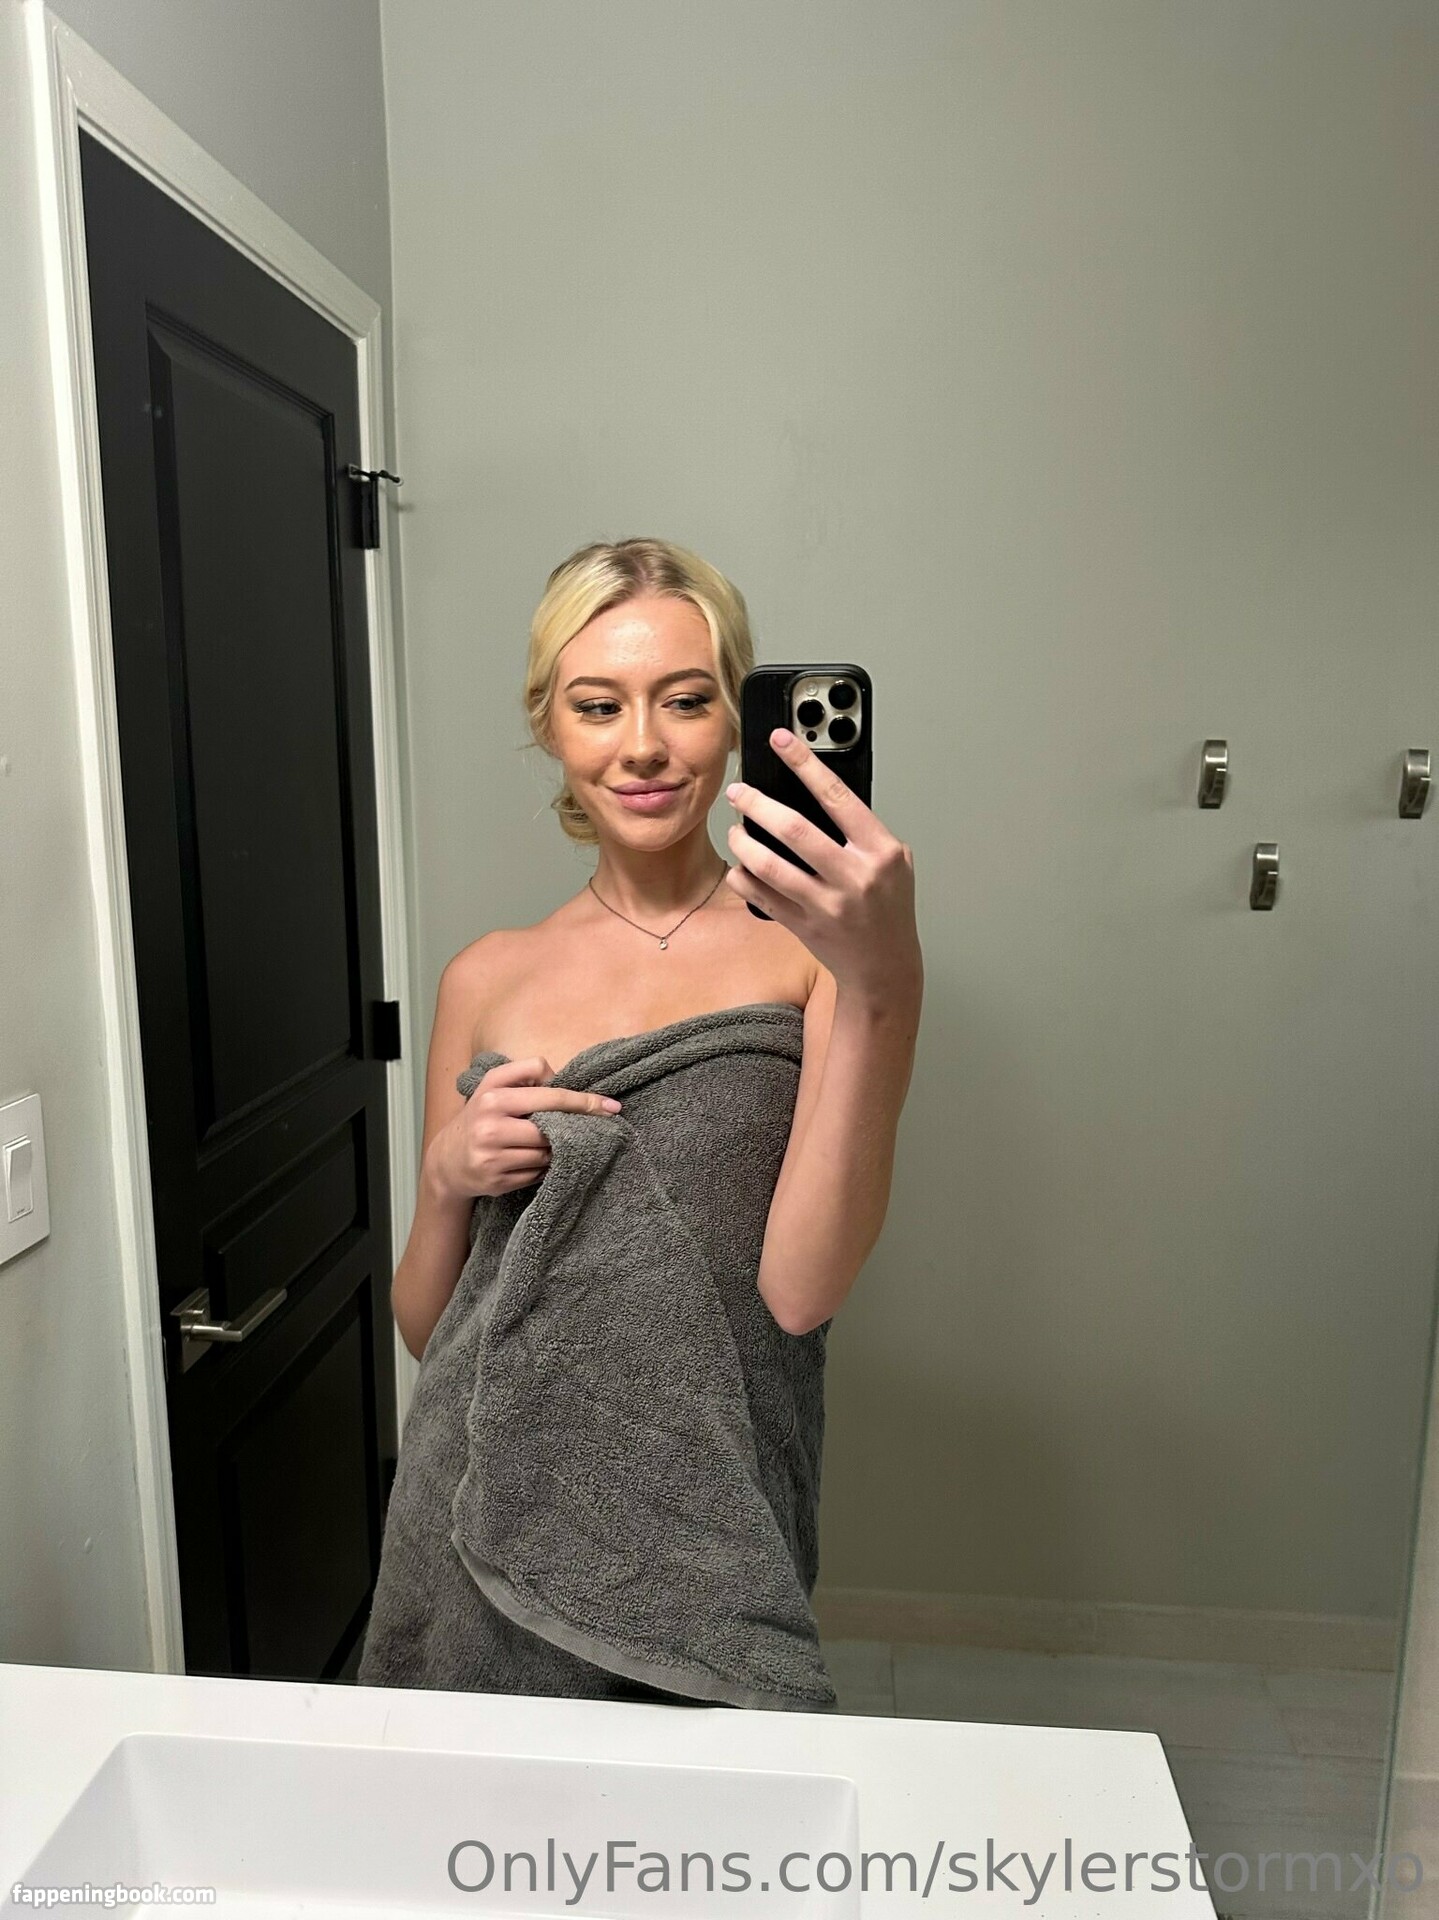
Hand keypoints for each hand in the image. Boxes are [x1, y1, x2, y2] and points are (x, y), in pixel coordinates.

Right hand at [424, 1059, 622, 1200]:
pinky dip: (543, 1167)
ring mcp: (492, 1157)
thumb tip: (562, 1079)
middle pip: (550, 1126)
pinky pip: (537, 1174)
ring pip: (546, 1153)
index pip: (549, 1093)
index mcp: (493, 1097)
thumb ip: (524, 1074)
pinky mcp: (496, 1181)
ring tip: (550, 1143)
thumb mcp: (493, 1086)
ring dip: (555, 1149)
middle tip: (596, 1125)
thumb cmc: (480, 1116)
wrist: (446, 1161)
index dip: (581, 1099)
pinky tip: (534, 1161)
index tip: (607, 1105)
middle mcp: (490, 1126)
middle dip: (574, 1127)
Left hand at [725, 727, 920, 1003]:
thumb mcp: (894, 862)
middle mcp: (852, 877)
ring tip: (735, 828)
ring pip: (769, 864)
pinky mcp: (802, 925)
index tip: (782, 741)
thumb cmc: (889, 908)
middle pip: (794, 829)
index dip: (805, 763)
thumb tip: (819, 791)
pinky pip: (759, 895)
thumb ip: (864, 829)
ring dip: (743, 841)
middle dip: (758, 804)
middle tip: (739, 791)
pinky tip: (739, 865)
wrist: (884, 966)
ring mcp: (825, 904)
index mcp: (879, 852)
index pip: (838, 796)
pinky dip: (743, 876)